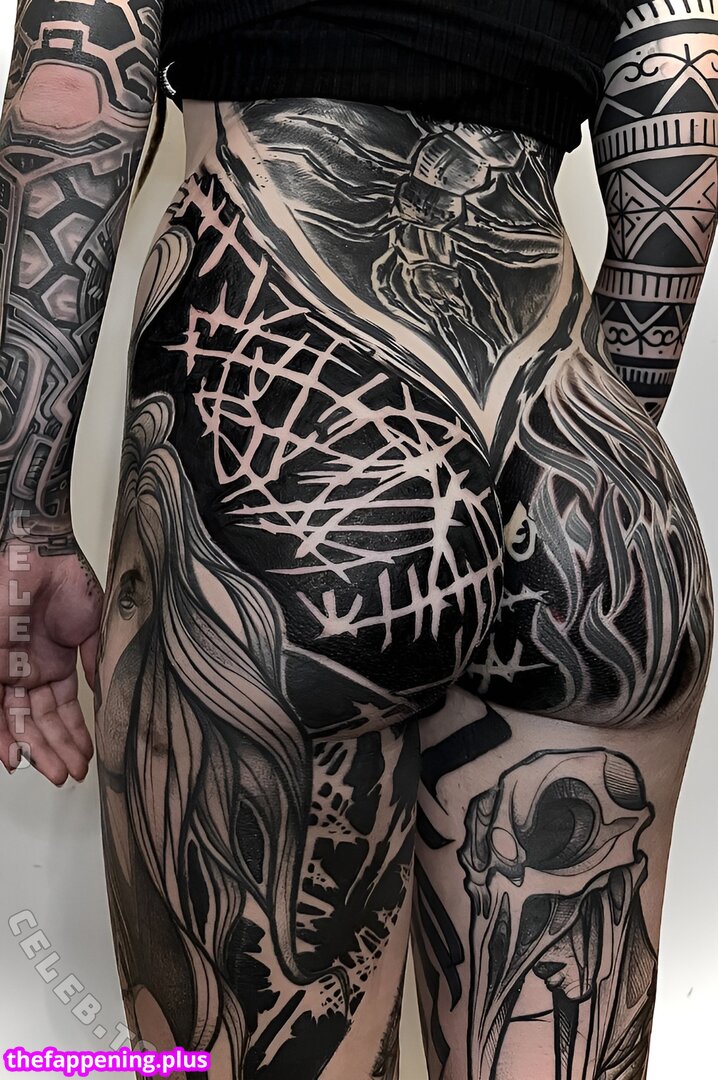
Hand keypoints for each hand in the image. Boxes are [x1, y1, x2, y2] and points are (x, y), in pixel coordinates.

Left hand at [0, 538, 103, 784]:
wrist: (40, 557)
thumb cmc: (69, 581)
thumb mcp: (92, 628)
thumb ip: (94, 662)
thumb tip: (104, 694)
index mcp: (56, 665)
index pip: (63, 710)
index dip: (75, 735)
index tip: (87, 758)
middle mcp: (31, 673)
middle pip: (40, 722)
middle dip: (56, 750)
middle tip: (69, 775)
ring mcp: (10, 671)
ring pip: (19, 721)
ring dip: (34, 749)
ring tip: (53, 773)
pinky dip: (2, 734)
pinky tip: (14, 757)